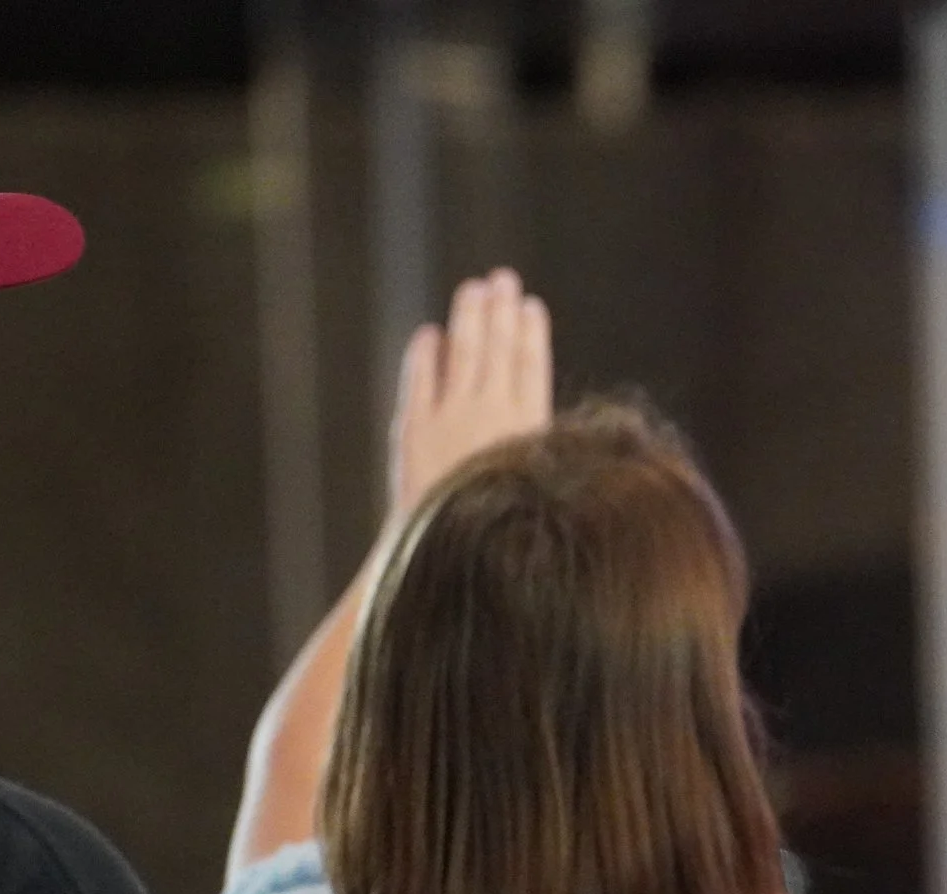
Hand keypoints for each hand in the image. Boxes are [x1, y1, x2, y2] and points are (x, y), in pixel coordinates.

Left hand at [386, 267, 552, 522]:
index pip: (531, 367)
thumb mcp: (532, 487)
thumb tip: (526, 401)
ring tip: (473, 289)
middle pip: (498, 349)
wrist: (454, 561)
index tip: (531, 306)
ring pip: (464, 353)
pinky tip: (429, 335)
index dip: (531, 334)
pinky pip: (420, 378)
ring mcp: (452, 418)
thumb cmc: (502, 535)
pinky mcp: (415, 429)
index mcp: (530, 430)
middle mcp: (493, 416)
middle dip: (500, 311)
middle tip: (502, 279)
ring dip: (469, 317)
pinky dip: (425, 354)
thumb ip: (529, 439)